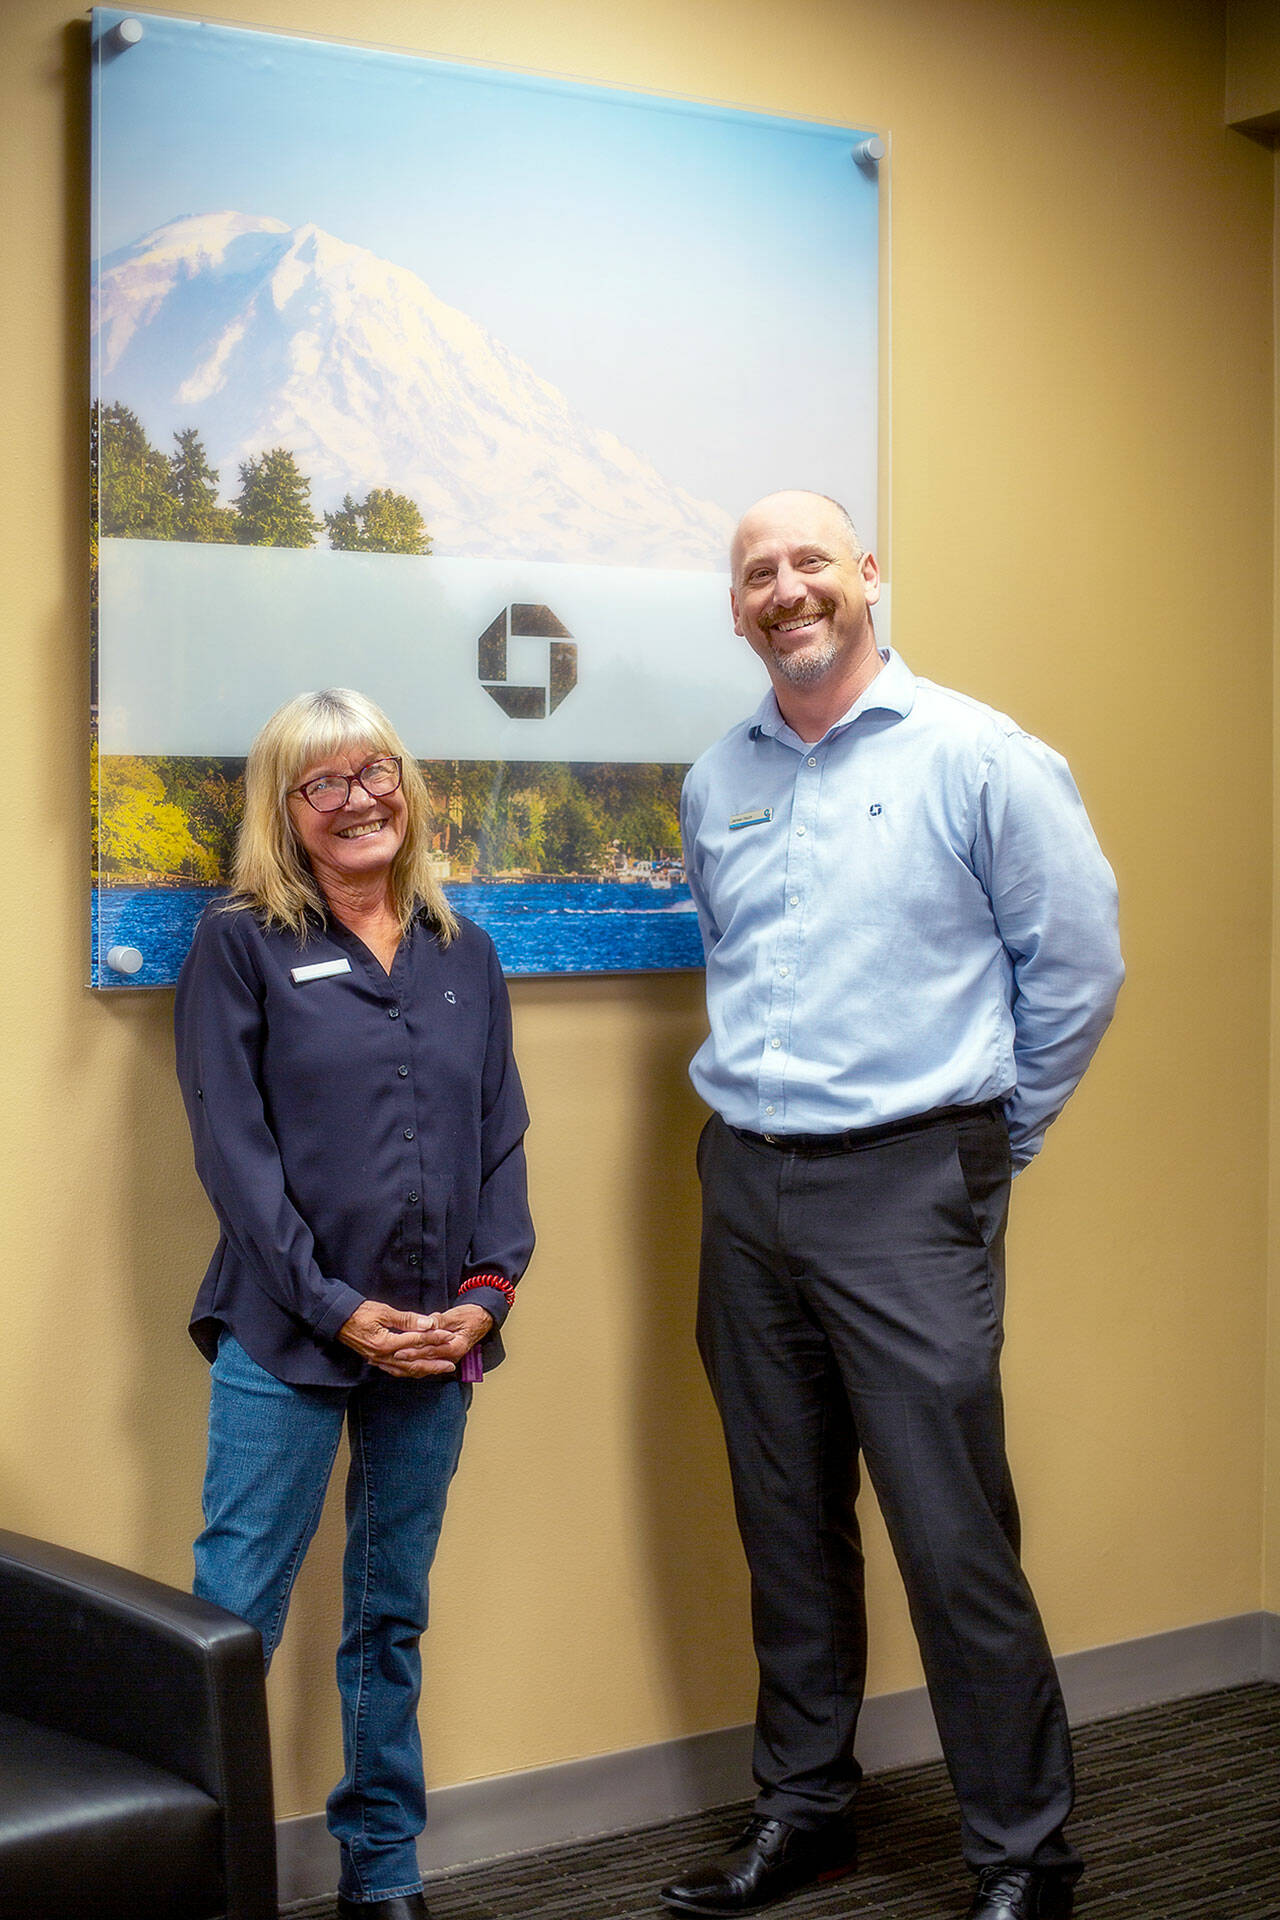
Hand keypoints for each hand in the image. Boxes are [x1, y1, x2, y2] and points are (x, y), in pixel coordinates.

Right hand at [336, 1299, 492, 1378]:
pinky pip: (396, 1371)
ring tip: (440, 1370)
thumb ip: (407, 1319)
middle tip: (451, 1364)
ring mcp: (378, 1361)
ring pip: (406, 1370)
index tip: (448, 1335)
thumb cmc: (360, 1312)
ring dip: (425, 1370)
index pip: (416, 1342)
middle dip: (434, 1363)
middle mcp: (382, 1356)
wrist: (338, 1319)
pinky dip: (410, 1372)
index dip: (434, 1338)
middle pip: (414, 1363)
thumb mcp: (384, 1311)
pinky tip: (419, 1371)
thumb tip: (428, 1324)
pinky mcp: (376, 1361)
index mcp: (385, 1343)